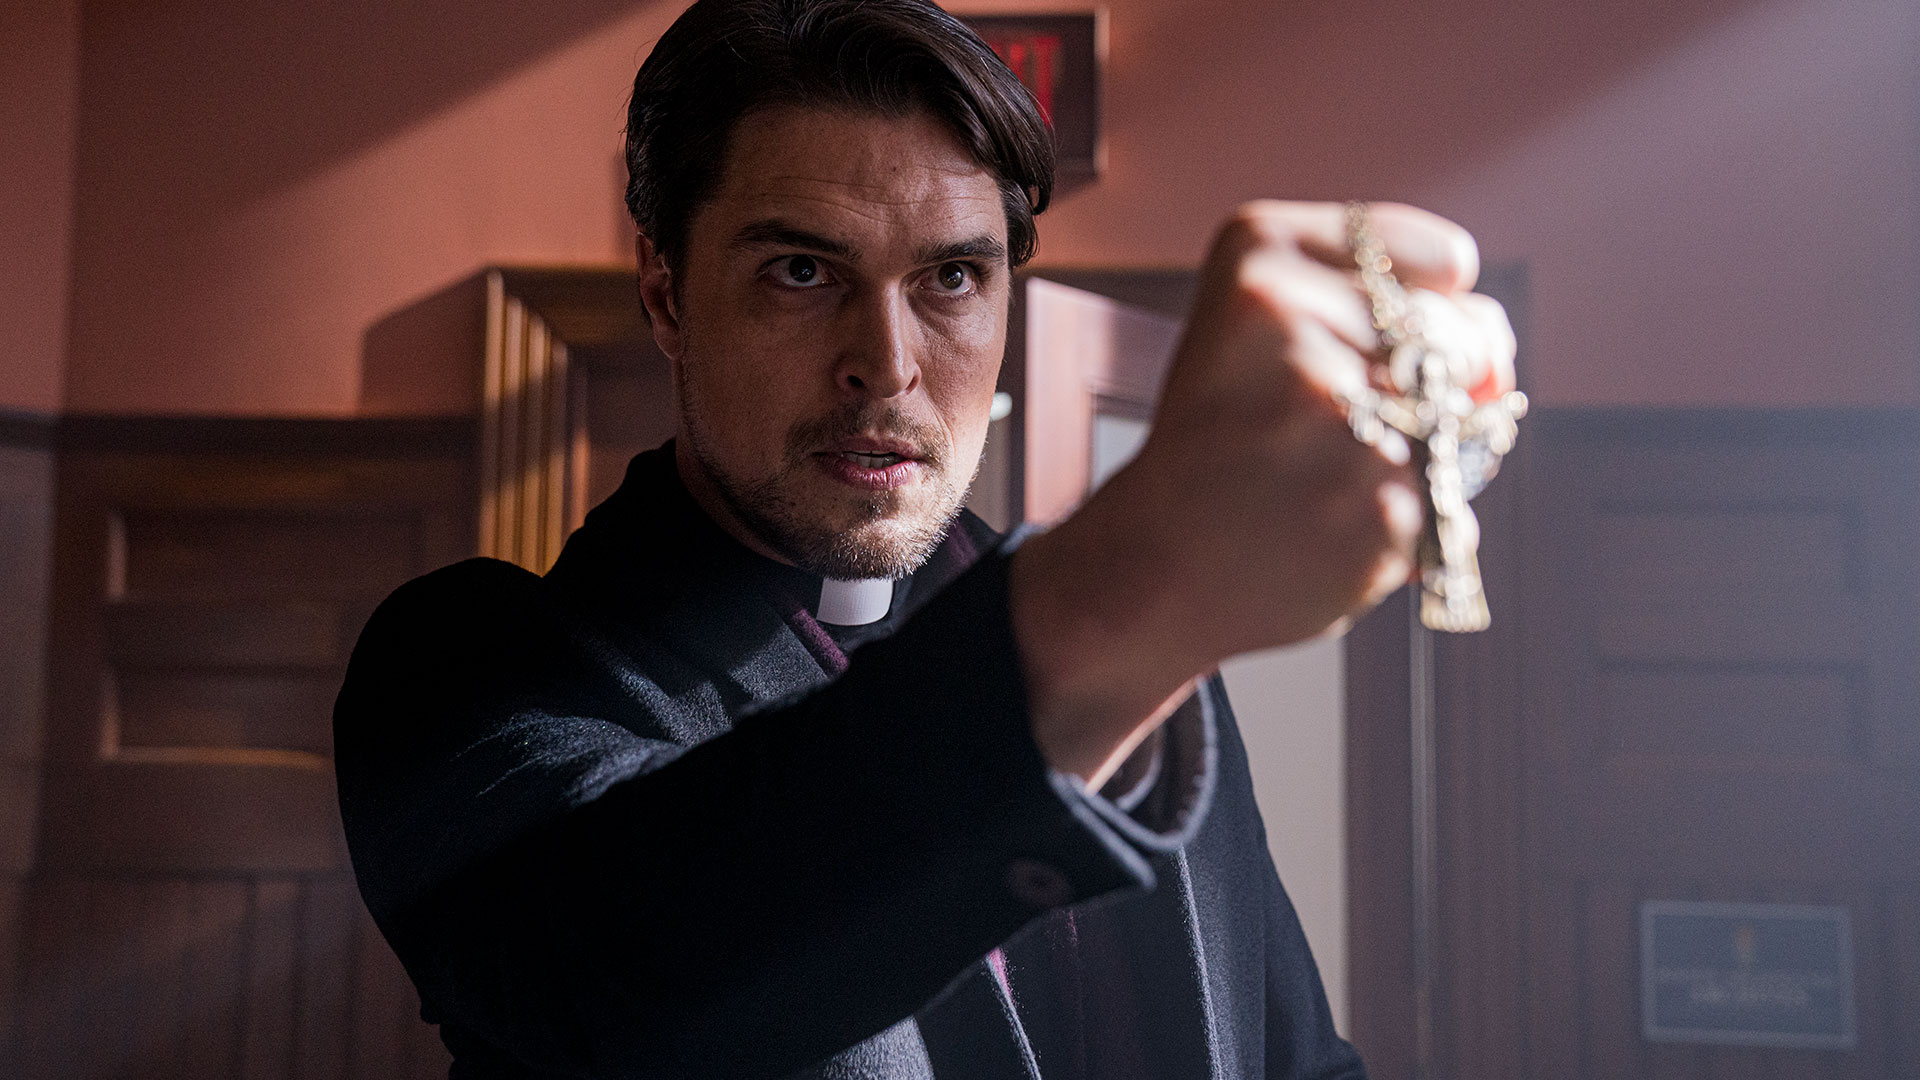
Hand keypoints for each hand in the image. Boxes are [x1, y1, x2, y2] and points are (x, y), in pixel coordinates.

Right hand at [1011, 201, 1516, 783]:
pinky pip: (1449, 501)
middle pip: (1467, 337)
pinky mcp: (1373, 502)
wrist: (1156, 561)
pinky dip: (1406, 521)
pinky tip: (1328, 526)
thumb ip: (1383, 299)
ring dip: (1415, 460)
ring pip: (1461, 424)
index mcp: (1261, 251)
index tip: (1358, 344)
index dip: (1423, 309)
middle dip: (1430, 386)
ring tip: (1320, 479)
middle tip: (1338, 425)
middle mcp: (1293, 318)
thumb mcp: (1261, 319)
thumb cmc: (1225, 434)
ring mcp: (1337, 413)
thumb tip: (1502, 364)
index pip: (1444, 261)